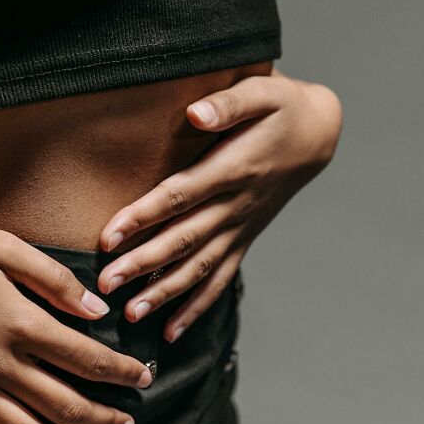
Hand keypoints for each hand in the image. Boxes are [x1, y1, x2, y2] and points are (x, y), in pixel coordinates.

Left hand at [97, 69, 342, 341]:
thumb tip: (195, 113)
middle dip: (142, 264)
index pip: (179, 197)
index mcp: (232, 169)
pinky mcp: (244, 237)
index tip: (109, 236)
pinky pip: (220, 278)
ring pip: (199, 267)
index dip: (143, 216)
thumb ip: (228, 102)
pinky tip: (172, 332)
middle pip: (183, 240)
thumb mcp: (262, 91)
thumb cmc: (283, 107)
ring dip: (164, 292)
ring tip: (131, 315)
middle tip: (106, 285)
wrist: (317, 133)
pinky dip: (197, 306)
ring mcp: (240, 227)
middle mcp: (235, 205)